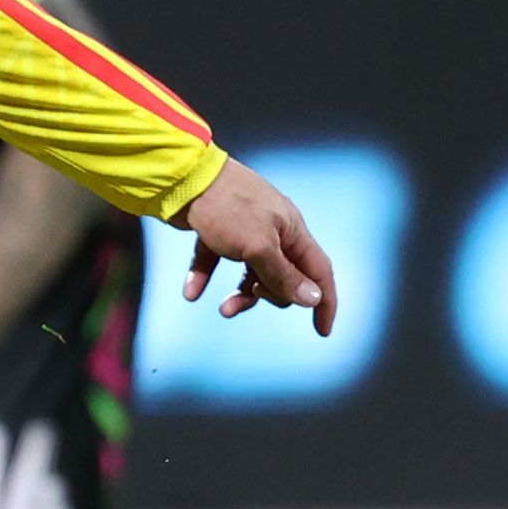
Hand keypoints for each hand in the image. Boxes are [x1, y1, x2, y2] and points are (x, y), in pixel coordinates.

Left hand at [179, 162, 335, 332]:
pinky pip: (216, 260)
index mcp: (292, 231)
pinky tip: (190, 291)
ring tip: (223, 309)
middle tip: (253, 292)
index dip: (325, 302)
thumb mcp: (258, 247)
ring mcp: (244, 230)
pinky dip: (205, 276)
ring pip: (250, 273)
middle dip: (270, 295)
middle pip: (283, 277)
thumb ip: (284, 275)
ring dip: (240, 294)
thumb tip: (313, 299)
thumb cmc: (226, 207)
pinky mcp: (216, 230)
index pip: (319, 272)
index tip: (322, 331)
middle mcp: (273, 230)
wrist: (183, 177)